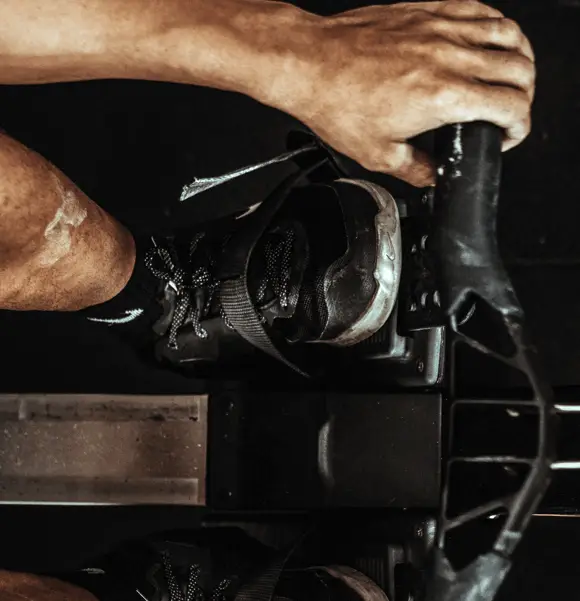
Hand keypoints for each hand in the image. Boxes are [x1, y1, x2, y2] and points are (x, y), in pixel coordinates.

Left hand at [286, 0, 534, 186]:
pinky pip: (480, 10)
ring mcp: (441, 29)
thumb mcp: (378, 155)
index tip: (506, 136)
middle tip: (508, 113)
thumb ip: (416, 169)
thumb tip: (434, 176)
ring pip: (509, 35)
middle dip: (524, 97)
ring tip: (511, 78)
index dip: (519, 127)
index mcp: (443, 97)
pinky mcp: (428, 11)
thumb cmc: (336, 103)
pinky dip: (497, 27)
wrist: (309, 64)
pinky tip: (490, 40)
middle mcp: (449, 58)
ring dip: (520, 60)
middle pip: (520, 70)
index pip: (511, 107)